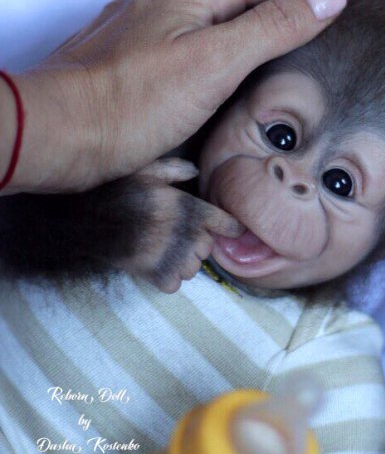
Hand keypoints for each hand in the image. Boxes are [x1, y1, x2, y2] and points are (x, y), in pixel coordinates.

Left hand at [5, 0, 354, 193]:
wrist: (55, 132)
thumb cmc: (129, 105)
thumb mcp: (213, 65)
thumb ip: (272, 25)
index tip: (367, 2)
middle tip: (344, 22)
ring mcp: (154, 15)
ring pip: (228, 3)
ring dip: (272, 12)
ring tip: (305, 40)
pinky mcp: (140, 42)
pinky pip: (202, 24)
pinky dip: (237, 33)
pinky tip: (242, 58)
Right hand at [117, 158, 242, 292]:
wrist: (86, 219)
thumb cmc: (117, 190)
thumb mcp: (146, 169)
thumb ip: (174, 169)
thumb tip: (195, 170)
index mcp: (187, 207)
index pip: (224, 223)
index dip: (229, 226)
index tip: (230, 228)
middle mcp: (184, 233)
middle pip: (207, 247)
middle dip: (197, 242)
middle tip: (179, 235)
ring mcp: (170, 256)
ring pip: (193, 268)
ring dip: (184, 261)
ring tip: (167, 251)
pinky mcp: (154, 274)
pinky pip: (174, 284)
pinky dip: (168, 278)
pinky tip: (156, 265)